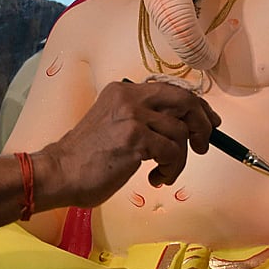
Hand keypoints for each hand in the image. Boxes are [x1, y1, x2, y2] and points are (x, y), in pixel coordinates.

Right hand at [39, 80, 219, 209]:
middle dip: (202, 124)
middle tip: (203, 146)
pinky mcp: (135, 139)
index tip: (210, 123)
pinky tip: (155, 179)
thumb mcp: (115, 125)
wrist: (59, 172)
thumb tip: (182, 126)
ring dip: (179, 159)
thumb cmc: (85, 158)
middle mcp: (129, 97)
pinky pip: (172, 152)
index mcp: (124, 91)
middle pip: (185, 101)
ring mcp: (132, 116)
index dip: (197, 106)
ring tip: (163, 174)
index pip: (172, 90)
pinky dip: (171, 169)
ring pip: (181, 132)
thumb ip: (142, 119)